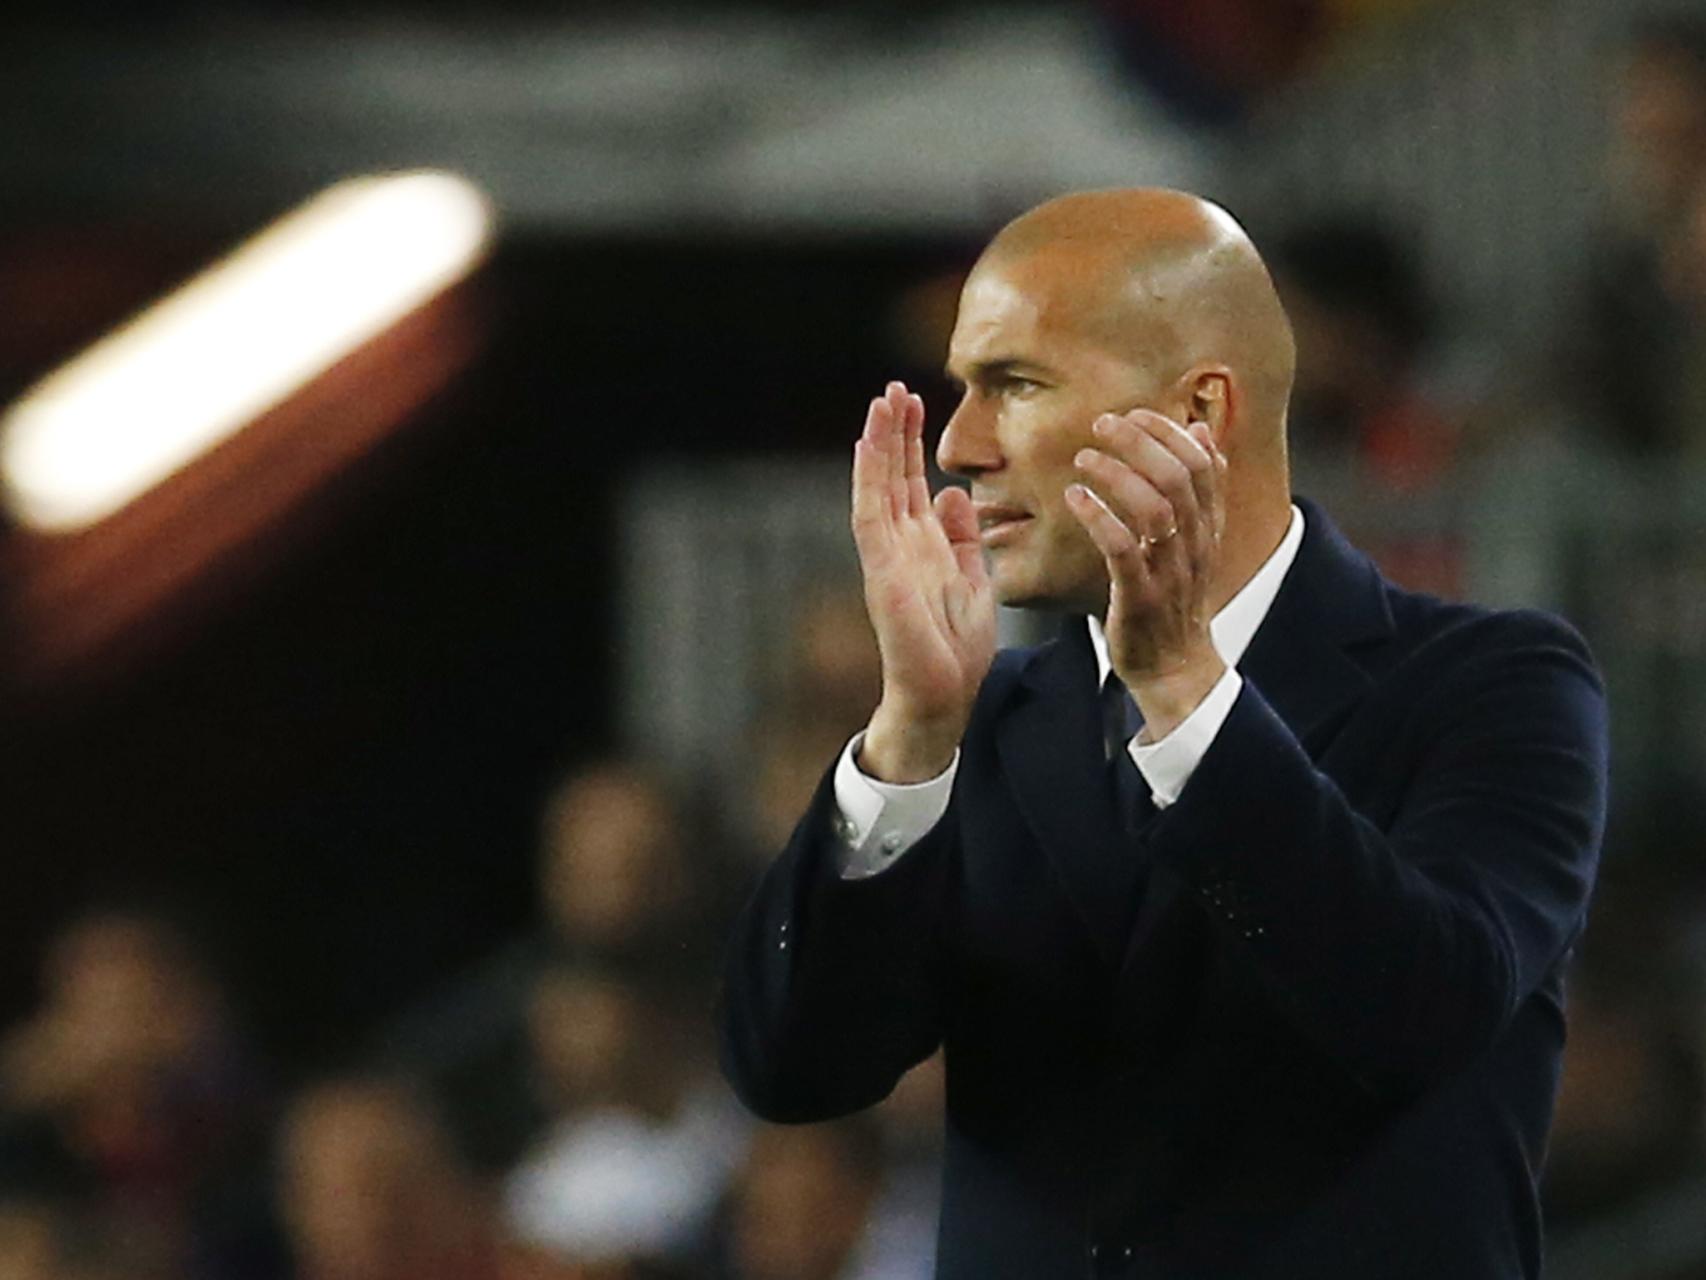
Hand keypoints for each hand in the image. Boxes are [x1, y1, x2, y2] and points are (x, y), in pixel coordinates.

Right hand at [851, 381, 996, 781]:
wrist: (942, 695)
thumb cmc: (955, 648)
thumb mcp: (972, 578)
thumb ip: (964, 537)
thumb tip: (954, 494)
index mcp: (922, 545)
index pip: (912, 482)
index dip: (912, 443)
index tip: (917, 402)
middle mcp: (899, 544)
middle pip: (892, 475)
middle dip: (895, 432)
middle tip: (896, 387)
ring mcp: (886, 554)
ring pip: (878, 485)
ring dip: (879, 442)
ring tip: (883, 400)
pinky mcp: (881, 568)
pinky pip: (870, 513)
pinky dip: (868, 477)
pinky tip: (868, 444)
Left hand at [1065, 409, 1226, 737]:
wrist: (1176, 670)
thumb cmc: (1175, 599)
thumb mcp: (1195, 540)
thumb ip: (1199, 490)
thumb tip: (1200, 430)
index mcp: (1208, 528)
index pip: (1202, 463)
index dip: (1169, 431)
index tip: (1135, 413)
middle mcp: (1194, 545)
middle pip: (1178, 476)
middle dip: (1140, 440)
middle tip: (1103, 423)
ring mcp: (1169, 572)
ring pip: (1154, 508)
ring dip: (1116, 474)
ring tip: (1084, 457)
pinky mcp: (1140, 597)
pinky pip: (1122, 549)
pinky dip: (1098, 517)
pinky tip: (1075, 498)